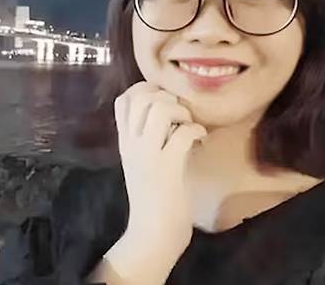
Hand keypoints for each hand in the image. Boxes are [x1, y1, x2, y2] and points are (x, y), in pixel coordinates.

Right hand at [114, 81, 207, 249]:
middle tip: (179, 115)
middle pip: (142, 98)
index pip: (123, 100)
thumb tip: (167, 113)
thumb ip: (146, 138)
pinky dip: (197, 130)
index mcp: (124, 142)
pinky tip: (201, 140)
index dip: (145, 90)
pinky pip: (183, 133)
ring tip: (188, 125)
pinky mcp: (168, 168)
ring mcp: (148, 155)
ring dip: (181, 112)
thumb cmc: (151, 198)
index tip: (163, 101)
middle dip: (166, 98)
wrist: (152, 233)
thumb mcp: (140, 162)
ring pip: (160, 110)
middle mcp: (132, 144)